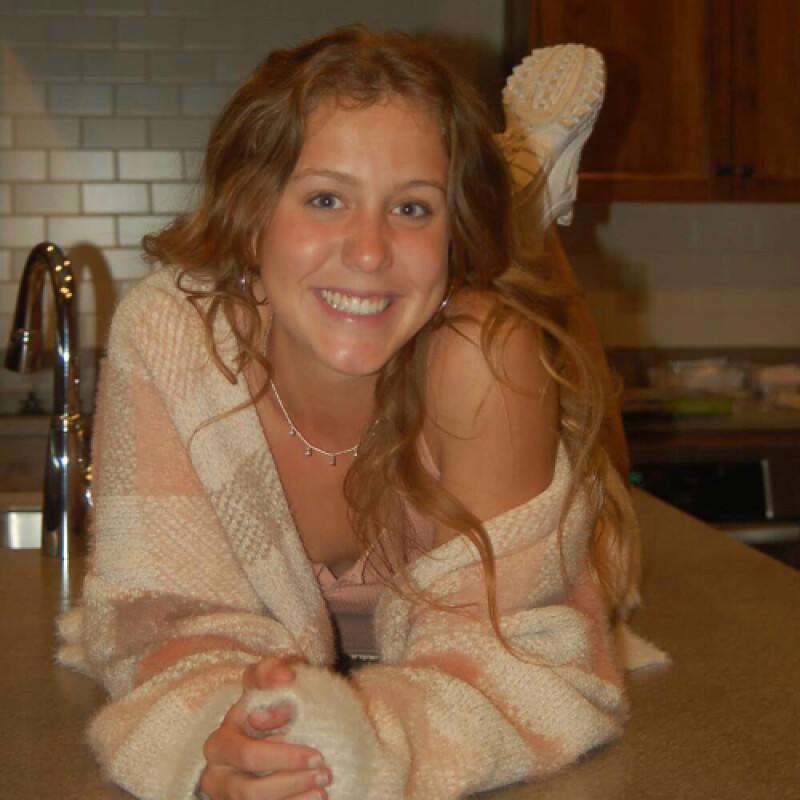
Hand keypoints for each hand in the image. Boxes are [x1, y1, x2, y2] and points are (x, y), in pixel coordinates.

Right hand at [199, 657, 331, 799]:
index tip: (317, 754)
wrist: (256, 732)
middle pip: (250, 790)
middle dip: (291, 780)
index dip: (283, 756)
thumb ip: (269, 671)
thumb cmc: (261, 703)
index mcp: (219, 742)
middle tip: (324, 771)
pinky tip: (315, 798)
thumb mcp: (261, 681)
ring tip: (323, 788)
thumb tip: (286, 678)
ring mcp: (225, 796)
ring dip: (294, 797)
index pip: (248, 754)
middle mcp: (216, 774)